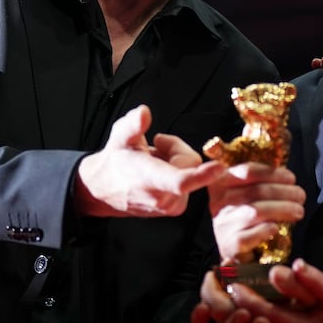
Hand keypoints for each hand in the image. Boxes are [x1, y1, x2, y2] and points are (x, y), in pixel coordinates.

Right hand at [75, 105, 224, 217]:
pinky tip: (159, 173)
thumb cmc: (115, 161)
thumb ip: (133, 124)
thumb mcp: (120, 137)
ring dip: (176, 163)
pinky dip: (177, 174)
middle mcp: (162, 198)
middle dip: (176, 150)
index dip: (202, 174)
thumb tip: (144, 112)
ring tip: (154, 163)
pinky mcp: (175, 209)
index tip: (219, 167)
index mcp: (150, 179)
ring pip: (191, 172)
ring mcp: (169, 207)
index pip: (181, 180)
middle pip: (190, 164)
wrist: (103, 190)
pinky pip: (189, 183)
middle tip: (156, 147)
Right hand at [209, 163, 305, 261]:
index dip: (274, 173)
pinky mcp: (230, 244)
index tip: (291, 178)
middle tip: (300, 196)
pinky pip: (252, 234)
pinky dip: (267, 230)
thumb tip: (287, 176)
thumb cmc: (243, 217)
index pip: (248, 171)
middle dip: (285, 192)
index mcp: (221, 183)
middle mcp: (218, 202)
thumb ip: (260, 182)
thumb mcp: (244, 193)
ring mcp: (223, 224)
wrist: (233, 248)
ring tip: (298, 211)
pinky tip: (276, 228)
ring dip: (283, 209)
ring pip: (256, 211)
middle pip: (257, 191)